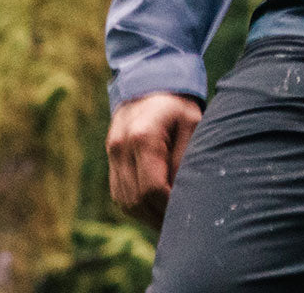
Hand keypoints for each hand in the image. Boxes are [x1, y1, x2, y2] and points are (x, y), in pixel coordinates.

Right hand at [106, 91, 202, 228]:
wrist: (150, 80)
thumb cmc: (178, 103)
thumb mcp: (192, 123)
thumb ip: (185, 158)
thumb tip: (183, 195)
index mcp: (142, 136)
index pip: (152, 188)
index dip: (169, 207)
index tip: (187, 212)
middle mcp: (121, 147)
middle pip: (136, 200)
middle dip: (159, 217)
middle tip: (181, 223)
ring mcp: (112, 153)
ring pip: (126, 202)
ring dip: (147, 216)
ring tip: (170, 219)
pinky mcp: (111, 158)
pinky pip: (120, 194)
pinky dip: (137, 206)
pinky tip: (156, 208)